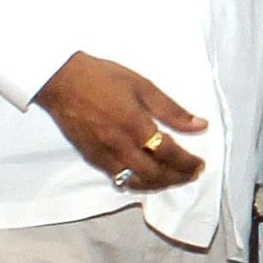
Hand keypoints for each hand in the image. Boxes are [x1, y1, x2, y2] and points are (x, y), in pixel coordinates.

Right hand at [40, 53, 207, 189]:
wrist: (61, 80)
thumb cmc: (103, 77)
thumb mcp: (143, 86)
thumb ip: (172, 110)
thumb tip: (201, 125)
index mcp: (135, 124)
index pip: (169, 153)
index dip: (187, 163)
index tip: (200, 164)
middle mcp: (120, 145)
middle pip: (155, 173)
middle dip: (178, 177)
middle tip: (192, 174)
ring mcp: (103, 154)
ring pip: (136, 181)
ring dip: (158, 184)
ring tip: (173, 179)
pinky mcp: (91, 157)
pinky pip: (118, 178)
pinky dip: (136, 182)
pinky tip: (146, 177)